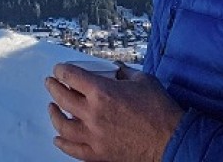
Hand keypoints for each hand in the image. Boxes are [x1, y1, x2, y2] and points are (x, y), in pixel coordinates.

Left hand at [45, 62, 183, 161]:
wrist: (172, 140)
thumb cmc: (160, 111)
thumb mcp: (143, 80)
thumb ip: (125, 72)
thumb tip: (117, 68)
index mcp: (102, 92)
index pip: (71, 76)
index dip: (61, 70)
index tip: (59, 70)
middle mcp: (93, 113)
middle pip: (62, 97)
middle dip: (53, 87)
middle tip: (50, 83)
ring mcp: (94, 135)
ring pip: (62, 124)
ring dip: (54, 114)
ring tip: (52, 107)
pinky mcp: (99, 153)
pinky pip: (73, 149)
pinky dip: (62, 143)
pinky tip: (58, 137)